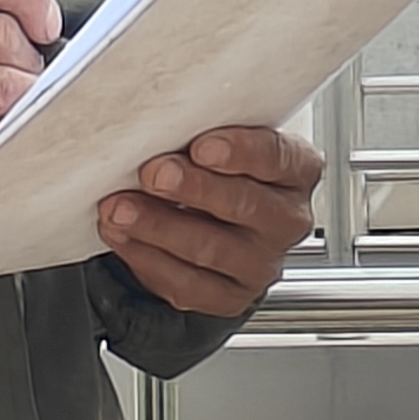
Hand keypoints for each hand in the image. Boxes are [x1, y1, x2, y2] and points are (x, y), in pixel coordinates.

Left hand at [96, 124, 324, 317]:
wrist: (225, 222)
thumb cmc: (227, 168)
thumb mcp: (229, 139)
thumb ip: (208, 130)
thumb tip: (163, 123)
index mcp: (297, 171)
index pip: (277, 158)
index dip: (240, 152)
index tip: (201, 146)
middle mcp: (286, 219)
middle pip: (243, 204)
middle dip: (192, 188)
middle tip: (154, 173)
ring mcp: (260, 263)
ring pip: (209, 248)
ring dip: (157, 226)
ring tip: (121, 207)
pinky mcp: (229, 296)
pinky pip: (186, 284)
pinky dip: (147, 258)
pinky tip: (124, 236)